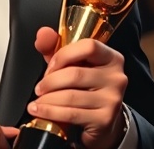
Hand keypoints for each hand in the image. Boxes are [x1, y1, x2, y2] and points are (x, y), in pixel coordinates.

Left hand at [29, 27, 127, 148]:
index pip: (89, 46)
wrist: (100, 118)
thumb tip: (43, 33)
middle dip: (50, 81)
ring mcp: (112, 99)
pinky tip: (39, 111)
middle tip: (39, 88)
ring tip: (37, 101)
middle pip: (75, 74)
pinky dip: (50, 112)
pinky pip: (71, 114)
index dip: (64, 55)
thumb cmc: (84, 86)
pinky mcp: (104, 119)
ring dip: (47, 99)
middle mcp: (116, 77)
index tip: (50, 66)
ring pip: (70, 96)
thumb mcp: (71, 63)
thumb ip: (54, 46)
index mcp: (111, 58)